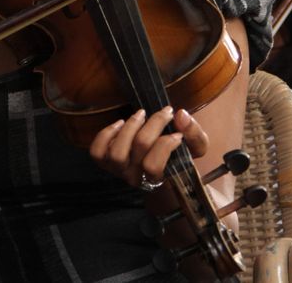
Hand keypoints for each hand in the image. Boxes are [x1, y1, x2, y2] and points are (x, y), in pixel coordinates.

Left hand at [89, 106, 208, 189]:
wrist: (158, 169)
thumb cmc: (178, 158)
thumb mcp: (195, 149)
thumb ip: (194, 134)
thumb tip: (181, 115)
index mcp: (155, 179)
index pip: (153, 165)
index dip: (166, 144)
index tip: (178, 133)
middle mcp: (134, 177)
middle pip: (139, 147)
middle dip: (155, 123)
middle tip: (165, 112)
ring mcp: (117, 170)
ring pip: (117, 150)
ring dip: (131, 126)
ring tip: (141, 115)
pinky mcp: (104, 161)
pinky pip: (97, 150)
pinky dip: (106, 134)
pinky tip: (120, 123)